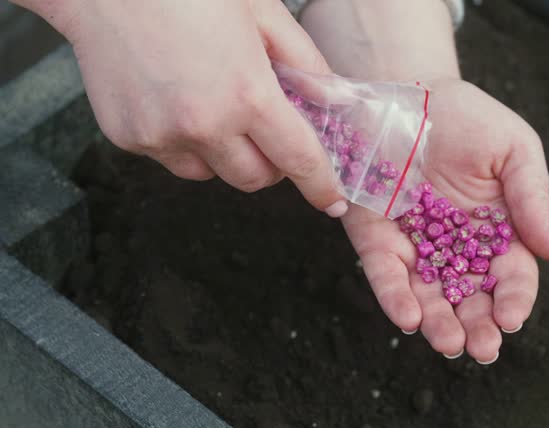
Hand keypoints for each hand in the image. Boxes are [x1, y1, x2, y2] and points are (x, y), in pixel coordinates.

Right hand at [42, 0, 347, 215]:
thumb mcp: (262, 12)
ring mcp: (162, 136)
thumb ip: (303, 61)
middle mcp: (205, 125)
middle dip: (270, 164)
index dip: (321, 186)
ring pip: (212, 173)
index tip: (333, 203)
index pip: (298, 159)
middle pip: (255, 179)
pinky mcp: (129, 138)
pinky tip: (175, 99)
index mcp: (247, 94)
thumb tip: (331, 100)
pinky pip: (171, 158)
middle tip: (266, 131)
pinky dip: (183, 142)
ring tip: (213, 105)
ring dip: (224, 154)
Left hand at [343, 79, 548, 362]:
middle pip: (472, 297)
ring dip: (439, 323)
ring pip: (430, 296)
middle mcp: (458, 248)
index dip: (514, 298)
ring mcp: (416, 246)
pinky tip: (408, 317)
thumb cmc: (469, 119)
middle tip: (482, 349)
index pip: (511, 275)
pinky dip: (395, 297)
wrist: (408, 93)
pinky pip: (385, 274)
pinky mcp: (377, 239)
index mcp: (498, 232)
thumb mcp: (515, 150)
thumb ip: (533, 199)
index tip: (512, 317)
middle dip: (478, 326)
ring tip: (449, 343)